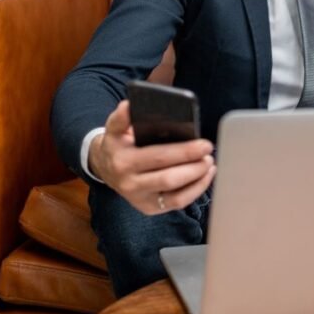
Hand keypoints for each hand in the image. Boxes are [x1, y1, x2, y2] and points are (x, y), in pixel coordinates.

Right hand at [88, 100, 215, 215]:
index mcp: (124, 160)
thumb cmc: (118, 144)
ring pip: (176, 195)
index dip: (184, 152)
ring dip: (198, 179)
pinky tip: (205, 176)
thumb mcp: (114, 129)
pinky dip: (195, 190)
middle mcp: (130, 183)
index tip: (203, 143)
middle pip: (169, 177)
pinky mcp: (149, 208)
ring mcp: (140, 199)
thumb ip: (121, 117)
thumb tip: (130, 105)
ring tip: (209, 162)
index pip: (158, 157)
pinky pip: (177, 203)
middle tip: (209, 151)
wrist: (105, 168)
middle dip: (195, 165)